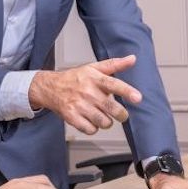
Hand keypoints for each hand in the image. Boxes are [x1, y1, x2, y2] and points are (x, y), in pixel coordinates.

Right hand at [28, 55, 142, 133]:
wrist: (50, 87)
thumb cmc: (74, 78)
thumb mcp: (93, 68)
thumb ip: (114, 64)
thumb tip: (132, 58)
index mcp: (94, 78)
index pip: (114, 84)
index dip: (127, 91)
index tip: (137, 98)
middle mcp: (87, 92)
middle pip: (112, 109)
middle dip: (121, 115)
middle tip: (120, 114)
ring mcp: (79, 105)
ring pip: (104, 122)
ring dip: (106, 122)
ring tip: (101, 115)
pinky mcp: (71, 117)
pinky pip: (91, 130)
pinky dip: (93, 128)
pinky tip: (89, 120)